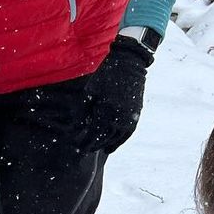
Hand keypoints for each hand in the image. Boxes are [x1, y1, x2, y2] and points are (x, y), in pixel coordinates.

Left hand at [82, 38, 150, 154]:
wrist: (129, 64)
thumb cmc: (105, 76)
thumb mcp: (90, 91)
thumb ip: (83, 111)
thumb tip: (77, 129)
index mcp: (105, 108)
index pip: (93, 132)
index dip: (85, 141)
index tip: (78, 146)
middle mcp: (119, 115)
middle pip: (104, 138)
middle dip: (93, 145)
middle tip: (84, 150)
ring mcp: (129, 116)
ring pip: (116, 139)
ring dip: (105, 146)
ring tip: (97, 149)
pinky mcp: (136, 114)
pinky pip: (126, 134)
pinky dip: (118, 142)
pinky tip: (110, 147)